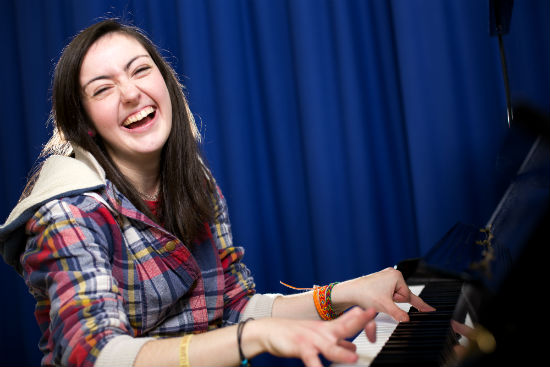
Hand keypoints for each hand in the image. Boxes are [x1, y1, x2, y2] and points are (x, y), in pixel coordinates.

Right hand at [257, 307, 376, 366]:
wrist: (270, 330)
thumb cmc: (295, 334)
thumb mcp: (318, 336)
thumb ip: (337, 342)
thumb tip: (353, 347)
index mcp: (327, 328)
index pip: (347, 320)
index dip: (361, 316)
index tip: (373, 310)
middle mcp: (322, 332)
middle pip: (342, 327)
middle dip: (357, 321)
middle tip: (369, 314)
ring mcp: (311, 339)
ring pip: (329, 347)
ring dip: (341, 352)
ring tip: (353, 358)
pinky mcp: (300, 348)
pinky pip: (311, 360)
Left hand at [333, 267, 434, 321]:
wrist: (350, 291)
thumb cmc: (364, 294)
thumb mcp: (384, 306)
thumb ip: (398, 314)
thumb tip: (407, 320)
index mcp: (397, 276)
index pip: (411, 295)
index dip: (422, 305)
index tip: (433, 311)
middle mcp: (393, 273)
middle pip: (402, 296)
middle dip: (394, 302)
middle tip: (382, 299)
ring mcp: (387, 276)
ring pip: (396, 296)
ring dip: (389, 300)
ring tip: (377, 298)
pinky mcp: (381, 280)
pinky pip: (390, 293)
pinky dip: (386, 298)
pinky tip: (378, 297)